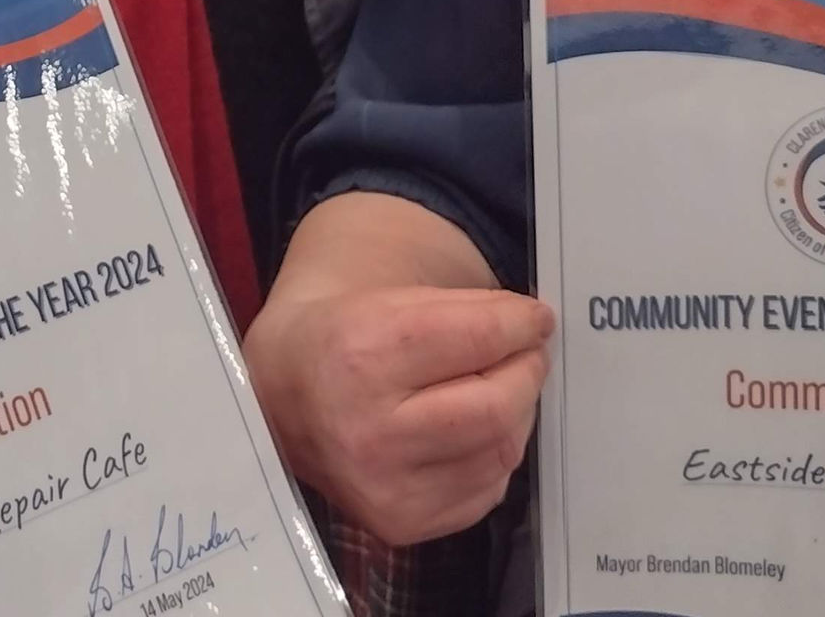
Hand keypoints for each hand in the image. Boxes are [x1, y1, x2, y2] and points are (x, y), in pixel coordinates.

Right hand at [246, 281, 552, 544]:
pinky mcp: (401, 524)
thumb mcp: (393, 300)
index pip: (476, 340)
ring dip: (517, 413)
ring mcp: (384, 488)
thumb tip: (537, 328)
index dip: (520, 325)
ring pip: (500, 451)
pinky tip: (473, 431)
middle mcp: (368, 431)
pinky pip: (487, 490)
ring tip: (498, 386)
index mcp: (361, 356)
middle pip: (497, 406)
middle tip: (528, 352)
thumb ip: (469, 309)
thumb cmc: (346, 339)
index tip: (536, 318)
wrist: (287, 395)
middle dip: (527, 372)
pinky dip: (494, 455)